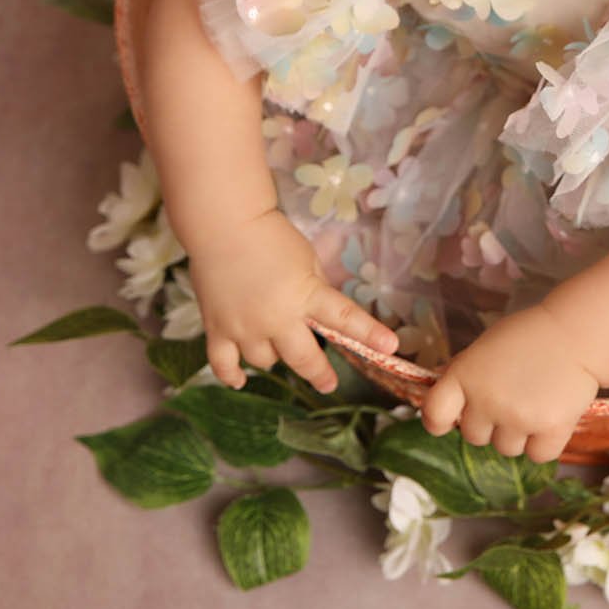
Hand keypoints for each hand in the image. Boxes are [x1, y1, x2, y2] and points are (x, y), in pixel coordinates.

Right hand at [189, 206, 398, 392]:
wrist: (224, 225)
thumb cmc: (271, 236)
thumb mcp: (307, 259)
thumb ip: (315, 289)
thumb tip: (320, 316)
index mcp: (305, 294)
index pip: (343, 317)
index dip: (369, 333)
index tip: (390, 347)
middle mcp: (276, 318)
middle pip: (302, 358)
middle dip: (319, 373)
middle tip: (328, 383)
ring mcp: (244, 327)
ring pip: (265, 362)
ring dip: (274, 356)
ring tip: (276, 343)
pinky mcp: (217, 329)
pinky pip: (223, 365)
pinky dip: (232, 375)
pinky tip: (240, 380)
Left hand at [420, 305, 599, 462]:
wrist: (576, 333)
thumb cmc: (528, 336)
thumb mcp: (485, 348)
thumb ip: (465, 376)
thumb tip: (449, 404)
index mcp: (465, 375)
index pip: (435, 414)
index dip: (439, 422)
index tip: (448, 422)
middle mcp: (487, 401)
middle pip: (474, 437)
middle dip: (490, 423)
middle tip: (512, 398)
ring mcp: (519, 418)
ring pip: (506, 449)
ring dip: (518, 434)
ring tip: (535, 403)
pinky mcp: (551, 430)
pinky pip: (538, 455)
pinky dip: (544, 442)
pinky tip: (552, 416)